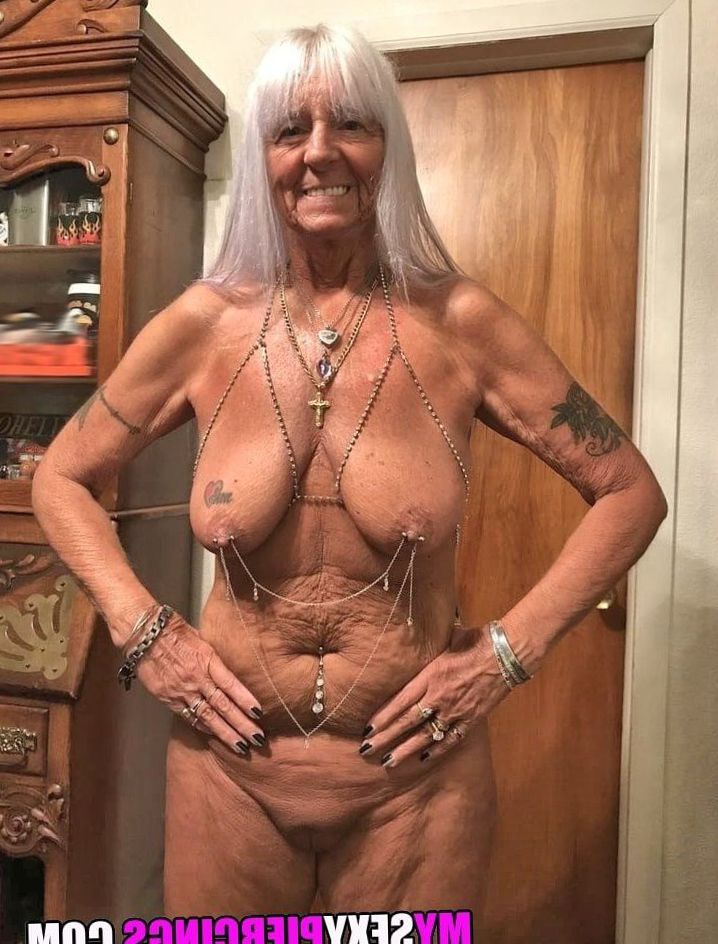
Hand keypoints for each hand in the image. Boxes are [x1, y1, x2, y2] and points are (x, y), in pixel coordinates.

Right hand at [133, 611, 266, 755]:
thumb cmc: (175, 631)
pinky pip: (188, 716)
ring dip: (225, 733)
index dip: (245, 700)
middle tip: (257, 738)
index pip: (230, 684)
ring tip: (241, 746)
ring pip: (207, 716)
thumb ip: (216, 658)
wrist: (144, 634)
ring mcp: (182, 690)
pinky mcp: (168, 698)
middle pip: (222, 705)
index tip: (259, 713)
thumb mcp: (202, 639)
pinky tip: (215, 735)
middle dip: (241, 724)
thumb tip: (232, 669)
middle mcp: (196, 678)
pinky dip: (203, 727)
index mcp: (207, 660)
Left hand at [358, 622, 512, 767]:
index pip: (400, 701)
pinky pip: (451, 738)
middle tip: (368, 751)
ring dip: (406, 750)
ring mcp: (456, 710)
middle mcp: (439, 696)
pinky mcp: (471, 719)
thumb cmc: (475, 640)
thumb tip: (412, 638)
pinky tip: (424, 759)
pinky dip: (437, 750)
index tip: (368, 729)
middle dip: (386, 738)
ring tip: (389, 762)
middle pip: (408, 722)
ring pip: (426, 735)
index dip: (383, 717)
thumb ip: (429, 649)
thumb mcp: (445, 641)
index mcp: (430, 676)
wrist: (506, 653)